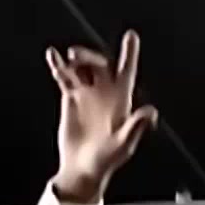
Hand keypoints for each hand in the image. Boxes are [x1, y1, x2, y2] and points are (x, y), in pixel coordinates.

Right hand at [46, 30, 158, 202]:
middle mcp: (105, 94)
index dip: (129, 54)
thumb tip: (151, 112)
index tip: (131, 35)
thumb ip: (136, 127)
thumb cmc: (106, 160)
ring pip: (82, 68)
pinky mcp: (71, 99)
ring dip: (75, 60)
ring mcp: (87, 95)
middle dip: (90, 57)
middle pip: (100, 66)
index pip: (126, 72)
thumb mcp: (123, 144)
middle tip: (76, 56)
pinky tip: (52, 56)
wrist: (82, 169)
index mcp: (121, 101)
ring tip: (66, 59)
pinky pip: (65, 77)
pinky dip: (58, 66)